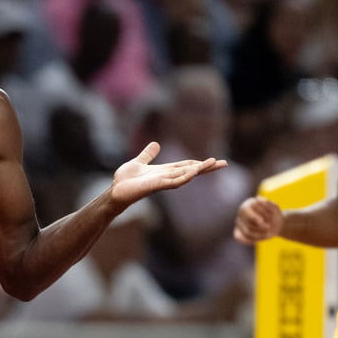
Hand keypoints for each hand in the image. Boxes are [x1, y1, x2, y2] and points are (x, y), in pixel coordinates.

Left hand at [109, 141, 225, 206]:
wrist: (115, 192)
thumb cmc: (125, 181)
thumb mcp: (138, 162)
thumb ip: (148, 155)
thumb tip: (156, 144)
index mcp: (164, 171)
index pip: (185, 165)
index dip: (199, 163)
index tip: (214, 160)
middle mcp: (166, 177)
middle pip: (190, 170)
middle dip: (206, 167)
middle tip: (223, 163)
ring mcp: (162, 182)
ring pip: (185, 175)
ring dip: (199, 170)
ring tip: (213, 163)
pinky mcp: (155, 186)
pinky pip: (173, 182)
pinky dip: (184, 177)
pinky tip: (193, 173)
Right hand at [233, 196, 283, 244]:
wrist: (275, 224)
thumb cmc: (275, 215)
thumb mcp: (275, 209)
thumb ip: (268, 204)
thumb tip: (258, 199)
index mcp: (248, 204)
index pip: (245, 210)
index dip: (253, 216)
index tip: (262, 221)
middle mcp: (241, 212)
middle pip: (247, 222)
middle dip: (260, 227)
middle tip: (269, 227)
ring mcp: (239, 222)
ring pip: (246, 232)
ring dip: (259, 234)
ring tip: (267, 233)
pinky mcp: (238, 231)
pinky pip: (239, 238)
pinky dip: (249, 240)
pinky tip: (259, 238)